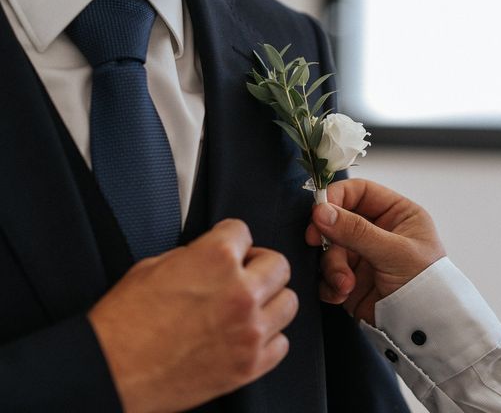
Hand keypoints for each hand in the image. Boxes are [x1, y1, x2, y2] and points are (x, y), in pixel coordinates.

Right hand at [88, 219, 296, 412]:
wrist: (111, 371)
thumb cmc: (124, 324)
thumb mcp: (153, 267)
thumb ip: (193, 256)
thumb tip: (209, 256)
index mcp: (215, 259)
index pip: (243, 231)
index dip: (231, 239)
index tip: (229, 248)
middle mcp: (240, 291)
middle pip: (278, 264)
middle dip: (259, 265)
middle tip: (243, 274)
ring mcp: (249, 330)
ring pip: (288, 302)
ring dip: (270, 300)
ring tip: (250, 306)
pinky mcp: (250, 364)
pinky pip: (281, 343)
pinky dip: (268, 338)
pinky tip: (247, 336)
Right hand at [306, 179, 444, 324]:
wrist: (426, 333)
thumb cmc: (426, 287)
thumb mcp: (393, 252)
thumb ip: (356, 230)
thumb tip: (321, 211)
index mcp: (397, 214)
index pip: (359, 192)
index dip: (336, 197)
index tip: (318, 212)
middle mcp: (378, 231)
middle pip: (337, 220)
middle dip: (328, 237)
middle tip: (314, 242)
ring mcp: (363, 256)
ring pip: (329, 249)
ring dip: (332, 267)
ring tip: (345, 284)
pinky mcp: (351, 280)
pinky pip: (327, 274)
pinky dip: (330, 284)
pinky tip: (342, 294)